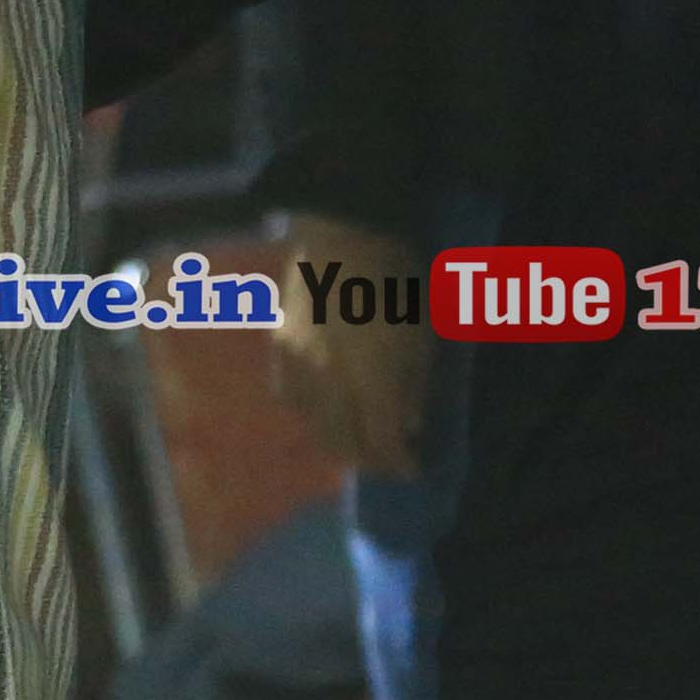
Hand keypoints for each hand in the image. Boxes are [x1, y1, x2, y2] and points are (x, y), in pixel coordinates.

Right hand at [269, 217, 428, 480]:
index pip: (382, 441)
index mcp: (371, 379)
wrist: (342, 231)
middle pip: (343, 443)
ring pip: (312, 424)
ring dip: (337, 439)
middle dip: (369, 458)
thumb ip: (413, 386)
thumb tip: (409, 425)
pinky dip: (309, 412)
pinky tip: (323, 408)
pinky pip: (290, 398)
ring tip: (356, 439)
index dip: (400, 462)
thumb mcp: (421, 334)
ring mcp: (297, 367)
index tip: (415, 468)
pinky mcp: (278, 348)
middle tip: (388, 460)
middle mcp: (328, 383)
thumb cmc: (394, 280)